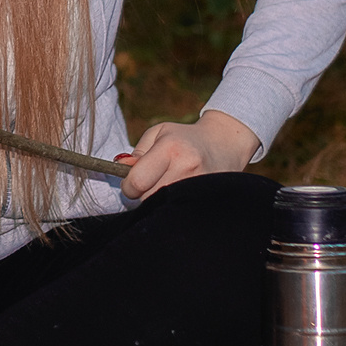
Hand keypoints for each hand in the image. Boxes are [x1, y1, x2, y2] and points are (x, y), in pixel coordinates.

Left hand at [116, 109, 259, 200]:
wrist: (223, 144)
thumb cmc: (184, 138)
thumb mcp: (158, 134)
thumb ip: (136, 153)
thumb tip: (121, 169)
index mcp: (171, 149)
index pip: (137, 182)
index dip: (128, 186)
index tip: (132, 183)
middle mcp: (187, 168)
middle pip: (148, 199)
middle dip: (143, 195)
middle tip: (152, 183)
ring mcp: (200, 186)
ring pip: (163, 208)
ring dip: (158, 202)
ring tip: (166, 186)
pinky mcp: (208, 199)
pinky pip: (180, 212)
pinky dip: (174, 206)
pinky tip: (178, 194)